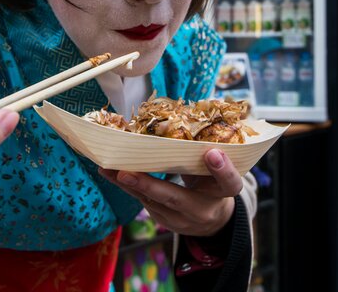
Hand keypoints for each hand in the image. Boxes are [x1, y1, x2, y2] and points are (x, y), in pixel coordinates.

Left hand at [100, 148, 240, 236]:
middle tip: (126, 173)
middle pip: (176, 199)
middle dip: (149, 185)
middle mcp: (203, 209)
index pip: (229, 183)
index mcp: (223, 192)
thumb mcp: (217, 168)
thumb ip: (205, 150)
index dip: (223, 169)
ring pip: (152, 201)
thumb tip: (181, 116)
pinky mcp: (164, 221)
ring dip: (128, 185)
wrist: (211, 218)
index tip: (212, 153)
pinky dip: (127, 186)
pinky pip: (143, 202)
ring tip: (107, 169)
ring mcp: (182, 220)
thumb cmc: (211, 181)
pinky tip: (109, 173)